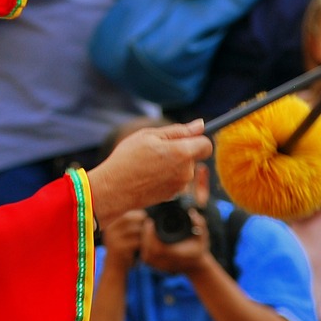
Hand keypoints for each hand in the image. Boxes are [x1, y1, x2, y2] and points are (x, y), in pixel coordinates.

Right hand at [86, 120, 212, 225]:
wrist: (114, 190)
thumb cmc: (128, 159)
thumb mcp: (149, 135)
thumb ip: (178, 130)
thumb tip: (200, 125)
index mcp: (183, 153)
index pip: (207, 145)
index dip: (197, 139)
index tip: (184, 137)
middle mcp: (186, 172)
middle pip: (194, 156)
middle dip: (181, 151)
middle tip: (156, 149)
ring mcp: (180, 186)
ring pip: (184, 169)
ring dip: (172, 164)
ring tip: (149, 163)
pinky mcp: (172, 196)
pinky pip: (175, 180)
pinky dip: (166, 176)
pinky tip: (148, 175)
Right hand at [100, 208, 146, 270]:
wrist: (114, 270)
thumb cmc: (122, 252)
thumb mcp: (121, 238)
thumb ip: (129, 228)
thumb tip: (144, 216)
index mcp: (111, 228)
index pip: (126, 216)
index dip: (137, 215)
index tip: (147, 217)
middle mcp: (110, 232)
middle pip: (130, 221)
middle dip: (142, 222)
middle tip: (151, 225)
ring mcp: (114, 240)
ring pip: (135, 230)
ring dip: (145, 232)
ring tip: (151, 235)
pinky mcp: (120, 249)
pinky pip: (136, 241)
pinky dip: (144, 243)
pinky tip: (148, 245)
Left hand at [139, 208, 211, 275]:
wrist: (195, 265)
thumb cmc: (198, 248)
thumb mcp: (202, 235)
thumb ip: (199, 223)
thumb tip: (191, 212)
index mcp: (176, 254)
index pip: (158, 247)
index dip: (150, 234)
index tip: (150, 222)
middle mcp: (167, 262)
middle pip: (148, 251)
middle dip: (145, 236)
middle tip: (146, 223)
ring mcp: (161, 266)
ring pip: (145, 255)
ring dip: (143, 241)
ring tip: (146, 229)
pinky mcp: (156, 267)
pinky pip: (146, 258)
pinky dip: (144, 247)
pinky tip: (146, 238)